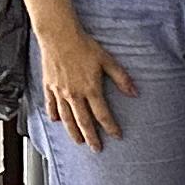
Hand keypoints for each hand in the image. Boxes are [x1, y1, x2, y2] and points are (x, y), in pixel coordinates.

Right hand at [36, 24, 136, 147]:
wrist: (59, 36)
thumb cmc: (84, 46)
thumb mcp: (108, 61)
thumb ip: (121, 78)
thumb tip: (135, 93)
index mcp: (91, 89)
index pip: (103, 115)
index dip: (111, 127)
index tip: (117, 136)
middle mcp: (74, 94)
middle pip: (84, 121)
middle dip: (91, 137)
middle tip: (96, 149)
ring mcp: (59, 91)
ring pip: (66, 117)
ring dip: (73, 131)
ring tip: (78, 142)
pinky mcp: (49, 86)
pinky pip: (51, 105)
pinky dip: (53, 114)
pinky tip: (56, 122)